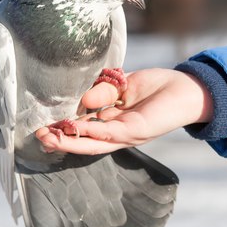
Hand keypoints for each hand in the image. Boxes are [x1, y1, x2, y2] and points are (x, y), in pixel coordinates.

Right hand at [36, 68, 213, 154]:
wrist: (187, 89)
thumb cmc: (158, 86)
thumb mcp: (123, 83)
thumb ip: (103, 90)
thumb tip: (82, 98)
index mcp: (113, 121)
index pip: (84, 128)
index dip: (64, 128)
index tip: (43, 126)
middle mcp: (117, 132)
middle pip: (85, 141)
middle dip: (62, 140)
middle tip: (39, 137)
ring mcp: (126, 134)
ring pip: (93, 142)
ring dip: (70, 141)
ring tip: (49, 138)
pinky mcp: (136, 131)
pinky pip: (109, 133)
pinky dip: (91, 132)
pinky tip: (75, 130)